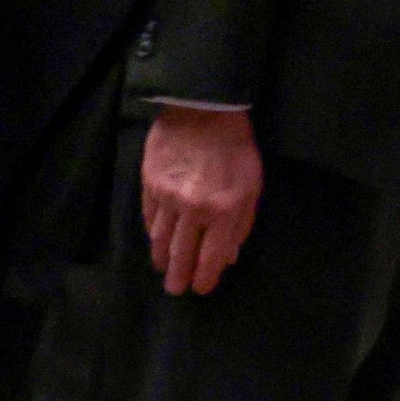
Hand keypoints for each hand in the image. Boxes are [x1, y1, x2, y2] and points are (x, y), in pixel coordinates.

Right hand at [140, 106, 263, 295]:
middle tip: (174, 290)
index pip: (209, 258)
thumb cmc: (235, 150)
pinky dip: (151, 232)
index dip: (204, 279)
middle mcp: (192, 209)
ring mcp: (167, 196)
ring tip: (162, 268)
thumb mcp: (251, 188)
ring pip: (159, 238)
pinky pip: (149, 216)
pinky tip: (154, 239)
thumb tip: (227, 257)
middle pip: (180, 254)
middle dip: (178, 277)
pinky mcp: (149, 183)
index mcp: (222, 212)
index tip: (200, 289)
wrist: (203, 110)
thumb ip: (240, 225)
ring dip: (161, 258)